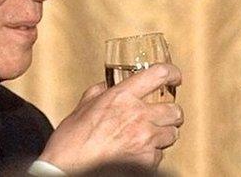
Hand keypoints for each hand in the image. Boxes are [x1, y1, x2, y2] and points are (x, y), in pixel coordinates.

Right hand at [39, 63, 182, 171]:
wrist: (66, 170)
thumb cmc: (70, 142)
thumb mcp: (82, 108)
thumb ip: (98, 92)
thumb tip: (107, 86)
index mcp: (122, 96)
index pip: (159, 74)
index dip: (172, 73)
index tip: (174, 77)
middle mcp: (138, 115)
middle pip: (175, 110)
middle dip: (171, 113)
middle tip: (164, 116)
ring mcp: (144, 139)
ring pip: (172, 134)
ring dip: (163, 135)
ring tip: (148, 138)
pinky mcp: (147, 160)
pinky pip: (159, 155)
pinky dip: (151, 155)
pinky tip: (137, 154)